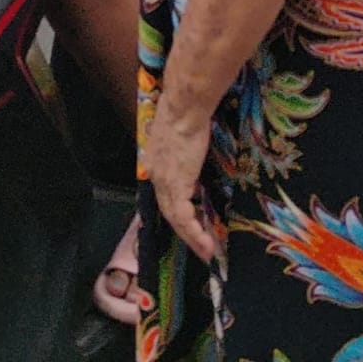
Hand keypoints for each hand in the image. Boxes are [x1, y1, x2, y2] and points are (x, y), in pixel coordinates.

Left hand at [144, 101, 220, 263]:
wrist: (184, 108)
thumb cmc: (187, 114)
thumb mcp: (182, 135)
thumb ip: (184, 149)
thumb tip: (192, 151)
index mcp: (155, 162)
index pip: (164, 193)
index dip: (176, 210)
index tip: (190, 223)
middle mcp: (155, 174)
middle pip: (168, 210)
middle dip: (184, 231)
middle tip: (200, 247)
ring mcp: (163, 181)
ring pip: (175, 218)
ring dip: (192, 238)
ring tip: (207, 253)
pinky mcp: (176, 185)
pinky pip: (184, 217)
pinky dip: (195, 233)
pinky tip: (207, 245)